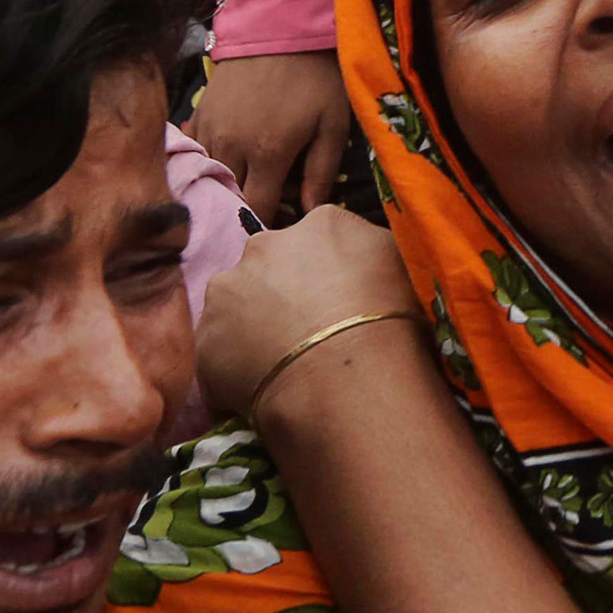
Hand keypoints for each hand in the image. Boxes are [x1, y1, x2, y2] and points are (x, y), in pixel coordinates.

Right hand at [187, 51, 350, 222]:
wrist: (279, 25)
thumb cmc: (315, 76)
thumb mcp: (332, 124)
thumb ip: (321, 173)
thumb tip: (313, 214)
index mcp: (268, 153)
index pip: (258, 209)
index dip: (265, 226)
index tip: (274, 235)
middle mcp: (231, 145)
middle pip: (229, 197)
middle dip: (242, 211)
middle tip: (258, 215)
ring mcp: (210, 128)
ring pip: (209, 177)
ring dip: (224, 188)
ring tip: (240, 193)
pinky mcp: (200, 112)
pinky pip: (194, 151)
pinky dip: (204, 163)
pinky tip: (217, 167)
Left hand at [196, 202, 417, 425]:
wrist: (350, 381)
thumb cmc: (393, 322)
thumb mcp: (406, 267)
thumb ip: (376, 250)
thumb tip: (365, 255)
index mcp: (322, 224)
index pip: (321, 238)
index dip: (329, 271)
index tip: (340, 300)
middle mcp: (266, 245)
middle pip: (271, 265)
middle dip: (283, 292)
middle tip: (308, 332)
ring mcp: (228, 290)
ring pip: (236, 305)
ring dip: (252, 326)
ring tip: (282, 364)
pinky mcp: (206, 339)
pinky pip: (219, 352)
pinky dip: (235, 367)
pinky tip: (264, 389)